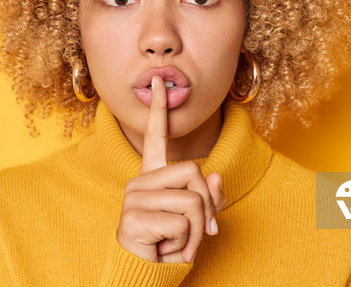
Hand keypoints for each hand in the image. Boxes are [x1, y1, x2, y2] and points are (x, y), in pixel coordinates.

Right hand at [116, 76, 226, 262]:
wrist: (145, 273)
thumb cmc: (169, 244)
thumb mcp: (196, 220)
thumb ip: (209, 197)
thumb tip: (216, 177)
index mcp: (153, 176)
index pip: (154, 136)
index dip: (158, 109)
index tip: (159, 82)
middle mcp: (141, 181)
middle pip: (194, 172)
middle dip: (207, 205)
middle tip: (198, 231)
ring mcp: (135, 198)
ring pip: (193, 199)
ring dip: (198, 229)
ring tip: (181, 243)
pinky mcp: (134, 217)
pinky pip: (182, 222)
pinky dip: (186, 242)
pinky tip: (168, 248)